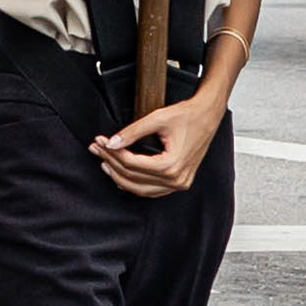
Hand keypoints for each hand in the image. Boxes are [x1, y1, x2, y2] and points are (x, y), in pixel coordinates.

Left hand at [91, 80, 226, 195]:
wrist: (208, 115)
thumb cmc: (187, 115)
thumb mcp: (157, 119)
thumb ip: (132, 131)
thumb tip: (111, 143)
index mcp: (171, 165)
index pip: (132, 164)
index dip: (112, 153)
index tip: (100, 141)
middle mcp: (176, 179)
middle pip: (133, 177)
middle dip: (111, 163)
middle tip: (97, 149)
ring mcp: (179, 184)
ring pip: (140, 189)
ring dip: (120, 177)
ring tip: (104, 162)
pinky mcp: (180, 182)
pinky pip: (152, 190)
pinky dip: (135, 184)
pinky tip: (122, 176)